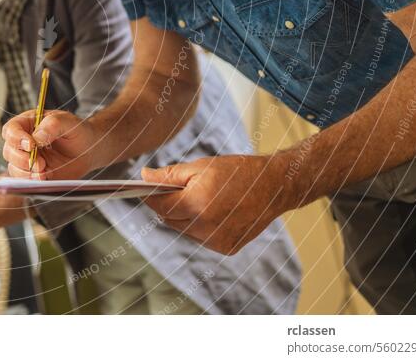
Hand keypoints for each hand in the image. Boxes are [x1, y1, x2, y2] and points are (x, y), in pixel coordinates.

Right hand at [1, 110, 98, 179]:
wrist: (88, 150)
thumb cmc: (77, 131)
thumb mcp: (68, 121)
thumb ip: (52, 125)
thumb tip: (36, 138)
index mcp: (28, 124)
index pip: (11, 130)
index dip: (16, 138)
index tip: (31, 145)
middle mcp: (24, 142)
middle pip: (9, 151)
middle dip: (21, 159)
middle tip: (41, 163)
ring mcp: (27, 159)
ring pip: (13, 167)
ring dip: (25, 172)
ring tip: (44, 171)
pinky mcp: (33, 174)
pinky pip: (24, 180)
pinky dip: (31, 181)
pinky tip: (44, 178)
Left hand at [141, 153, 296, 254]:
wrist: (274, 186)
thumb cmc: (237, 171)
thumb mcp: (200, 166)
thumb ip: (168, 175)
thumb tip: (143, 177)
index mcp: (198, 203)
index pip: (160, 206)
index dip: (149, 198)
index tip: (142, 190)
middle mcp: (206, 227)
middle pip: (169, 220)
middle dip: (167, 205)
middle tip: (173, 190)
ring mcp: (217, 241)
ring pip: (184, 230)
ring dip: (183, 217)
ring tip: (197, 199)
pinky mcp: (226, 248)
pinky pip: (201, 238)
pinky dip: (199, 226)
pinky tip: (212, 211)